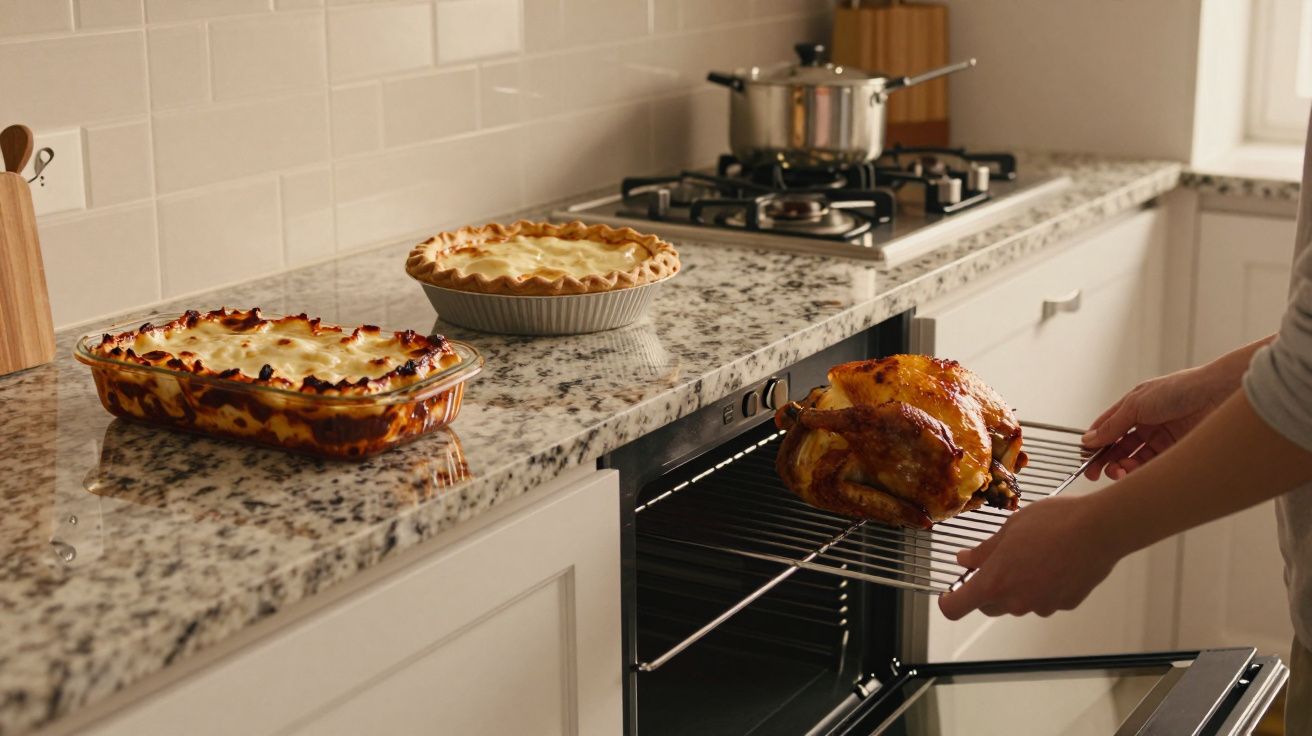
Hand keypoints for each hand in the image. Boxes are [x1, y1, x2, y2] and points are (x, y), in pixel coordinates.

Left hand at [937, 495, 1120, 619]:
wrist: (1099, 529)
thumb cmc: (1054, 523)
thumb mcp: (1009, 529)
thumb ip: (984, 551)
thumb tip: (965, 559)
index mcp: (995, 581)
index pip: (956, 607)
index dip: (949, 601)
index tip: (950, 593)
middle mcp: (1016, 601)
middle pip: (988, 606)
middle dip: (987, 589)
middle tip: (997, 562)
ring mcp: (1042, 606)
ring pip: (1018, 602)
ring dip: (1018, 586)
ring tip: (1034, 555)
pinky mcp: (1065, 605)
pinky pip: (1045, 600)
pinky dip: (1044, 586)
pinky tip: (1055, 563)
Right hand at [1081, 367, 1233, 480]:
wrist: (1217, 395)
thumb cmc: (1180, 389)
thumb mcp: (1136, 404)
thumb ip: (1112, 425)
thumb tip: (1090, 439)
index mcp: (1134, 408)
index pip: (1108, 429)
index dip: (1095, 444)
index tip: (1086, 459)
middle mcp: (1147, 423)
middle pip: (1119, 447)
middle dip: (1107, 460)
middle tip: (1097, 473)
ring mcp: (1162, 438)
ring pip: (1134, 459)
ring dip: (1122, 467)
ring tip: (1119, 471)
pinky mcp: (1177, 451)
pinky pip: (1153, 466)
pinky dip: (1140, 472)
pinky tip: (1134, 473)